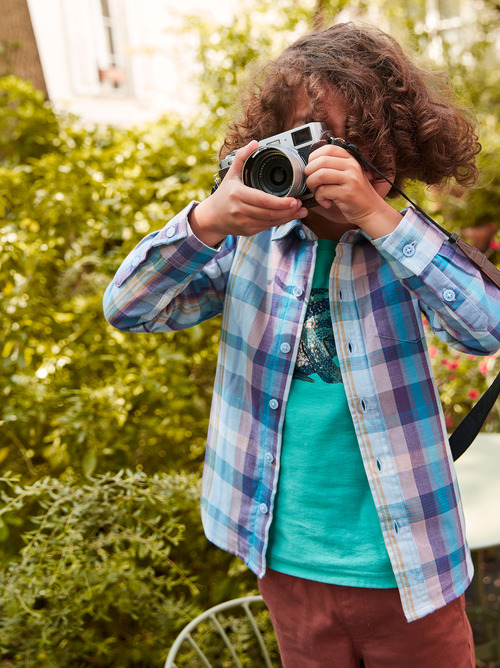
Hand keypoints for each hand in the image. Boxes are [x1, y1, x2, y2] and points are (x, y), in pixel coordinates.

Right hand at [189, 141, 307, 246]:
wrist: (212, 217)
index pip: (263, 200)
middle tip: (300, 205)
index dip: (280, 202)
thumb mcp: (230, 174)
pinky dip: (279, 222)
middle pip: (269, 213)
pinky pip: (267, 227)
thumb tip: (254, 143)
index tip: (294, 200)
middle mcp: (240, 210)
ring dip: (287, 217)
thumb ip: (242, 157)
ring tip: (300, 211)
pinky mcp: (248, 231)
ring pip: (270, 222)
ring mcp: (244, 223)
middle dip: (288, 211)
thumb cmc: (224, 195)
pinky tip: (289, 217)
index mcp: (237, 195)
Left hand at [304, 143, 401, 237]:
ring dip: (312, 185)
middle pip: (321, 161)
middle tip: (312, 183)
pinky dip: (319, 198)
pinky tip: (326, 202)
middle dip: (309, 173)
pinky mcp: (347, 193)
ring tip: (317, 192)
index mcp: (350, 159)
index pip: (328, 149)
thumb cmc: (355, 194)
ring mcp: (350, 179)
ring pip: (320, 175)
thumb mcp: (347, 175)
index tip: (312, 168)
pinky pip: (323, 191)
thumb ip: (333, 167)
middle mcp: (352, 166)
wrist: (371, 210)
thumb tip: (310, 163)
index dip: (314, 157)